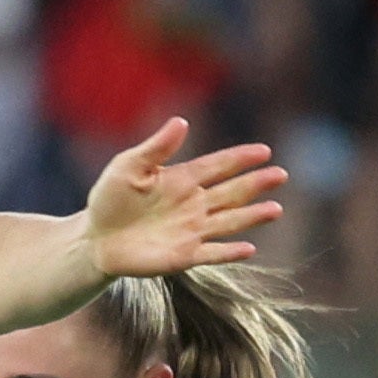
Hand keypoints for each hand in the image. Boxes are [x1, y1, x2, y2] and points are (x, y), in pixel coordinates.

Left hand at [81, 118, 286, 277]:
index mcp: (182, 179)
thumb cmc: (111, 198)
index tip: (264, 151)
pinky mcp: (184, 255)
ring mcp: (192, 230)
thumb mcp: (129, 166)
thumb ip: (157, 147)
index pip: (218, 166)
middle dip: (256, 184)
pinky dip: (230, 251)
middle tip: (280, 175)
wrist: (96, 238)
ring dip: (252, 216)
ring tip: (276, 209)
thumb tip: (182, 121)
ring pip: (229, 221)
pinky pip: (212, 252)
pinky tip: (250, 248)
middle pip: (232, 192)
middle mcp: (193, 204)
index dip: (240, 159)